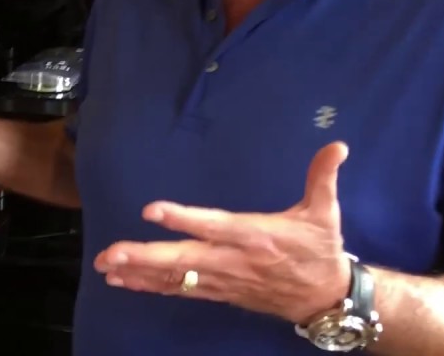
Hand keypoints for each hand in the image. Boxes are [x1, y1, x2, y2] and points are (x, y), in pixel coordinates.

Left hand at [94, 142, 353, 324]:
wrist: (327, 299)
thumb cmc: (321, 251)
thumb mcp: (326, 213)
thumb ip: (323, 177)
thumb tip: (337, 145)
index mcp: (256, 236)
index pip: (214, 225)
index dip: (184, 219)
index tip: (153, 211)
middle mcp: (234, 260)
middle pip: (184, 259)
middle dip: (145, 256)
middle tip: (111, 252)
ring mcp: (224, 280)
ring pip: (176, 278)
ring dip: (140, 272)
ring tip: (106, 266)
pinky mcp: (219, 293)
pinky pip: (180, 290)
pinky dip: (151, 285)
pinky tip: (124, 281)